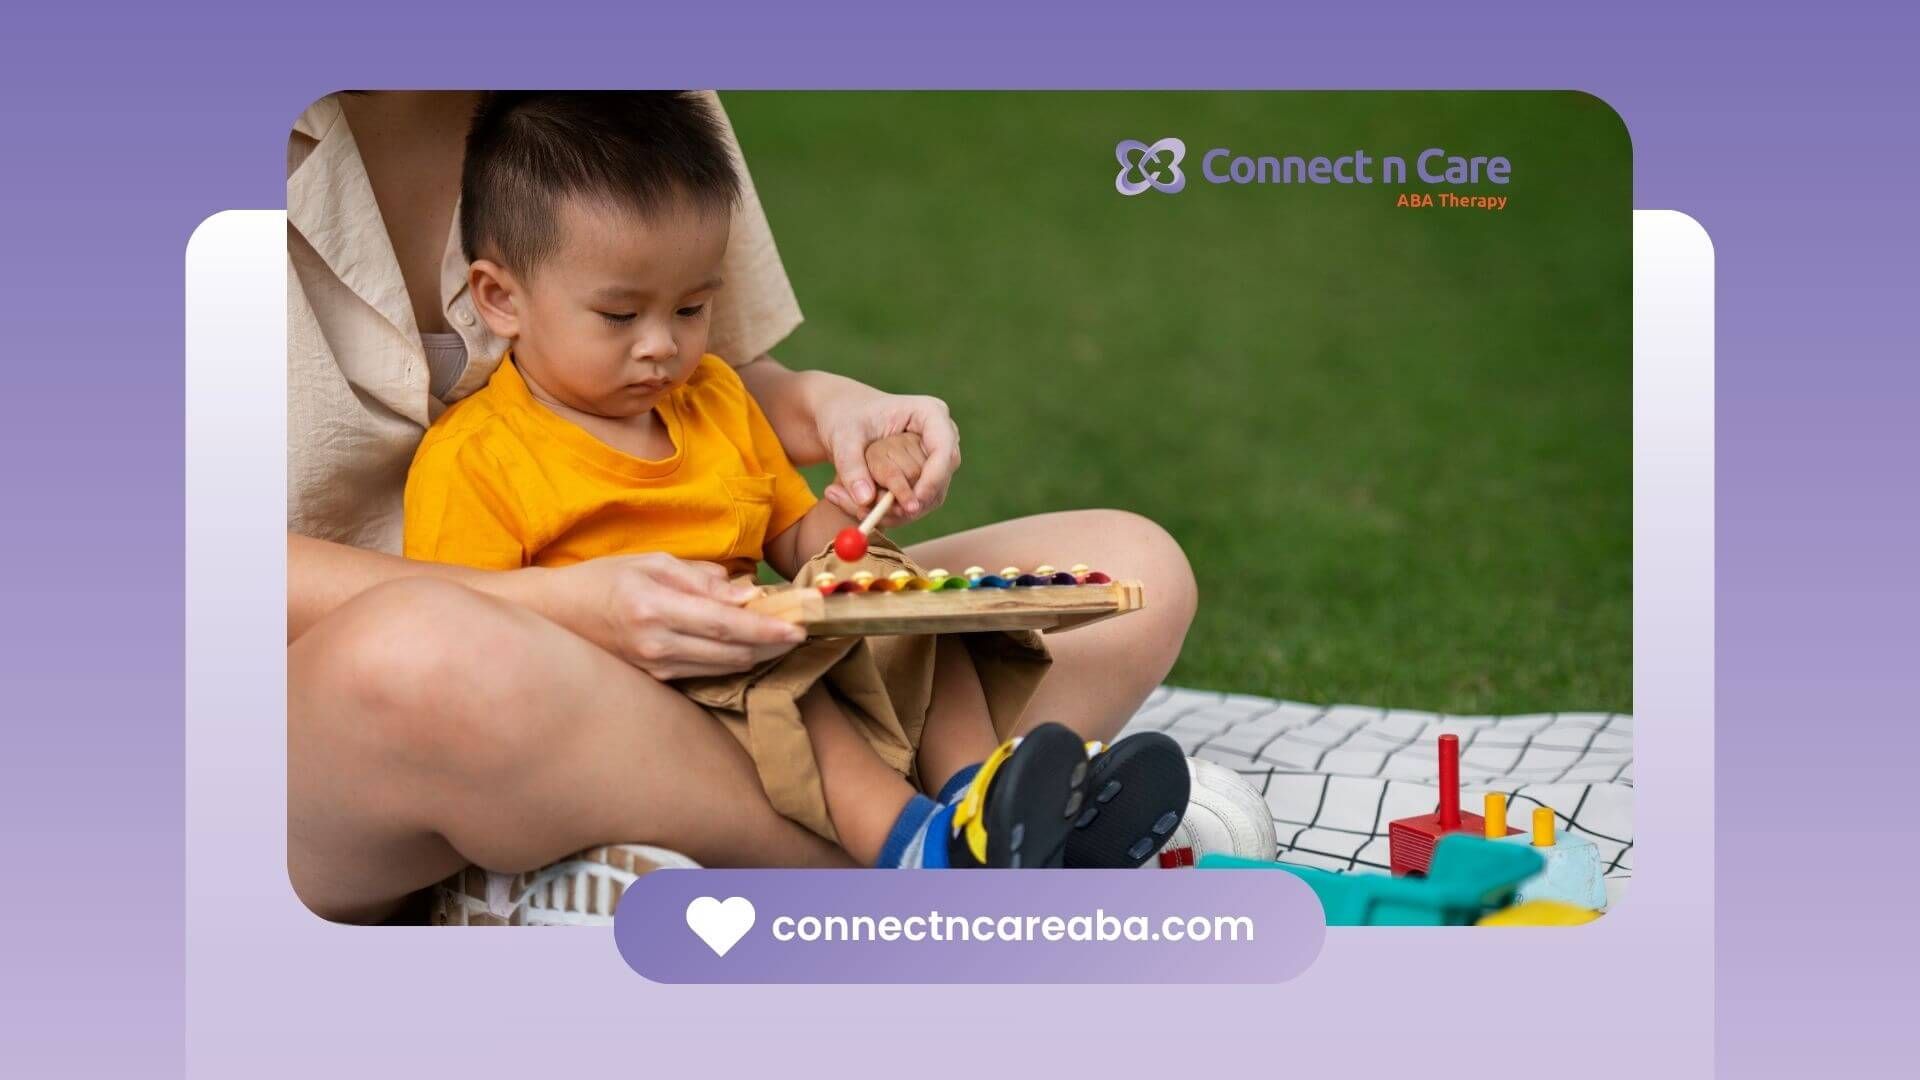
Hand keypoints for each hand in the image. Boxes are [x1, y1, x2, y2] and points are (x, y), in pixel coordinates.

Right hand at [516, 553, 804, 679]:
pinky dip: (730, 660)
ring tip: (780, 636)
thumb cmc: (603, 579)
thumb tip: (748, 593)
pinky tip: (746, 647)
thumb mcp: (652, 562)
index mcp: (655, 607)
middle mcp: (656, 644)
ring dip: (756, 654)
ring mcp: (654, 668)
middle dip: (772, 645)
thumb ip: (702, 578)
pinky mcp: (654, 681)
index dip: (768, 629)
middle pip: (731, 653)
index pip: (726, 624)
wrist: (554, 615)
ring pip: (722, 668)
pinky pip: (704, 673)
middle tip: (801, 629)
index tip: (800, 625)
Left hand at [816, 388, 958, 526]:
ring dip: (901, 509)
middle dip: (913, 500)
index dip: (933, 479)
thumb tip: (865, 500)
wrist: (844, 418)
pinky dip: (897, 510)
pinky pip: (921, 501)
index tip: (912, 503)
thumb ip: (851, 466)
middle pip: (941, 477)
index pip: (943, 449)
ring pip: (932, 495)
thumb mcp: (842, 438)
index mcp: (929, 413)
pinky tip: (870, 509)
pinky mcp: (929, 474)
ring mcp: (938, 457)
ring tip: (863, 510)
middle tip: (881, 514)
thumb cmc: (846, 418)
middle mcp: (941, 435)